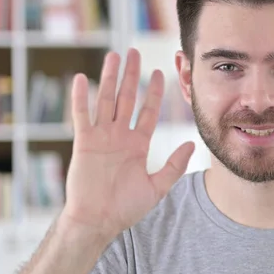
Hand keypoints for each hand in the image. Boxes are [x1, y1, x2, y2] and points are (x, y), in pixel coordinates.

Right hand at [61, 48, 194, 238]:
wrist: (98, 221)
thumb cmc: (125, 208)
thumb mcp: (157, 187)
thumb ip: (174, 165)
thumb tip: (192, 144)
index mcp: (137, 144)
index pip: (147, 111)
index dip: (153, 92)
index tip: (159, 72)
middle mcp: (119, 136)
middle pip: (127, 99)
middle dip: (132, 75)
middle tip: (135, 52)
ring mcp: (101, 137)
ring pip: (106, 100)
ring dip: (110, 78)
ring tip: (114, 56)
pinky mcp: (83, 142)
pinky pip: (81, 116)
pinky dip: (80, 98)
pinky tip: (81, 78)